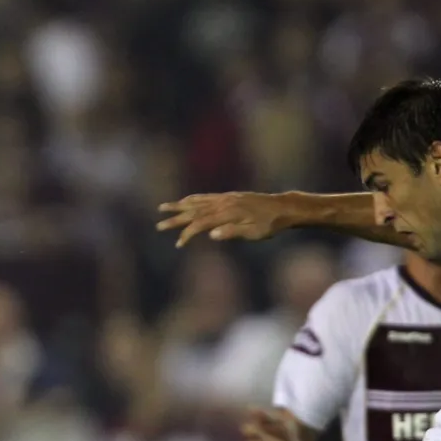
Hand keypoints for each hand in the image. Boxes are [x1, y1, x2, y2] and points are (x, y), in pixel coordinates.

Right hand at [157, 192, 288, 247]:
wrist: (282, 207)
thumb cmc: (270, 224)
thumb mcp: (255, 233)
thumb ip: (233, 232)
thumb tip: (213, 235)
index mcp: (228, 213)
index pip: (201, 224)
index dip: (188, 234)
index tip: (178, 244)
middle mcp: (223, 203)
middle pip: (194, 211)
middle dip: (175, 219)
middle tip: (158, 225)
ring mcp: (225, 198)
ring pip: (197, 201)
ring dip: (179, 206)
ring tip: (163, 208)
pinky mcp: (228, 196)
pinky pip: (206, 197)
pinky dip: (192, 199)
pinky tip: (186, 201)